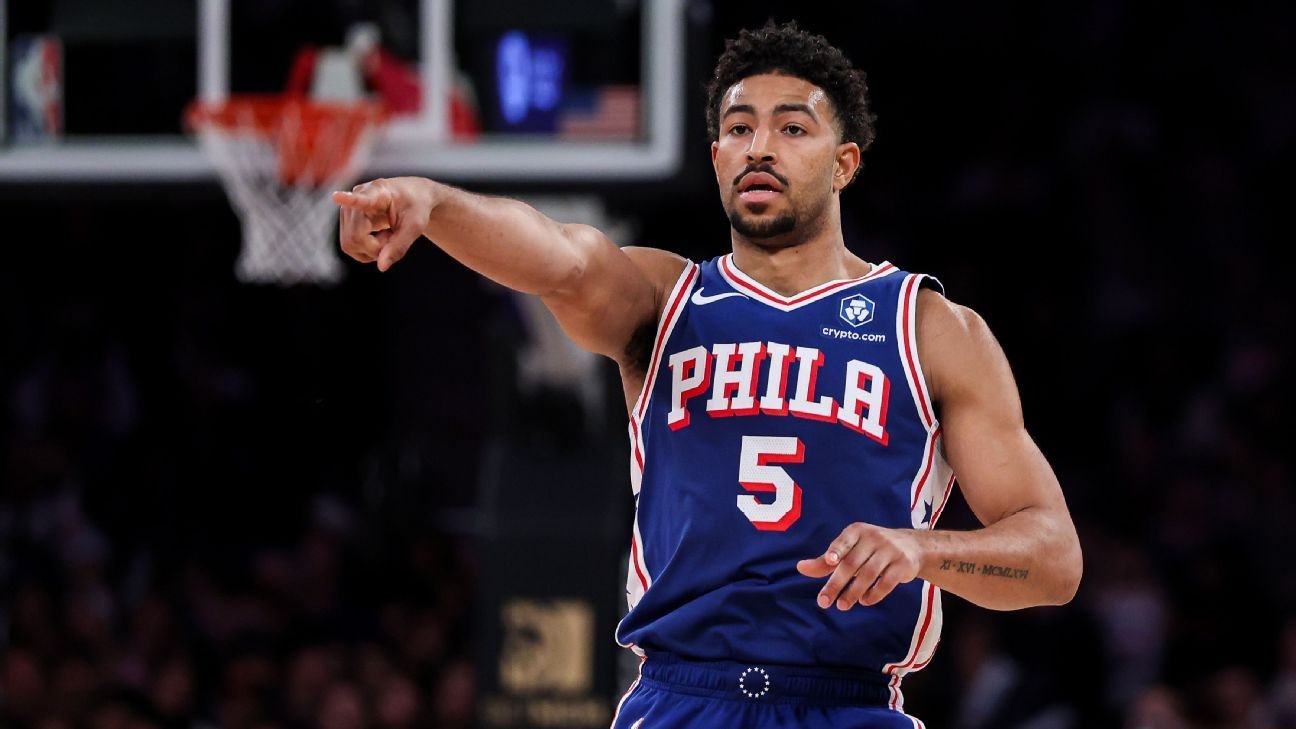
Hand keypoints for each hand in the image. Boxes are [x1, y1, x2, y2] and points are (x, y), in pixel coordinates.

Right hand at [332, 177, 433, 271]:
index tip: (336, 196)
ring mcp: (348, 208)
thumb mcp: (415, 227)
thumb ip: (399, 247)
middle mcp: (357, 197)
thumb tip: (381, 267)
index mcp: (379, 192)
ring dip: (371, 249)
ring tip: (387, 236)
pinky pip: (350, 245)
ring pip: (350, 244)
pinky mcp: (346, 219)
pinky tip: (379, 237)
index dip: (348, 200)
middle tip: (393, 239)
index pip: (361, 199)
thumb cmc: (415, 207)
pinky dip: (367, 249)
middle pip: (355, 236)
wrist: (412, 197)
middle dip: (375, 248)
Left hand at [796, 523, 924, 609]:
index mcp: (857, 531)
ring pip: (869, 574)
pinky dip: (875, 594)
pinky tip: (864, 601)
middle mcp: (874, 537)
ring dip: (853, 592)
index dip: (837, 550)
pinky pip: (887, 582)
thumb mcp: (850, 549)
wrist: (912, 546)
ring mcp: (890, 550)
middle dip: (837, 583)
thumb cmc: (872, 548)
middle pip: (852, 563)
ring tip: (842, 605)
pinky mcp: (903, 564)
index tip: (829, 561)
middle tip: (823, 602)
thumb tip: (801, 568)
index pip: (844, 541)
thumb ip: (826, 560)